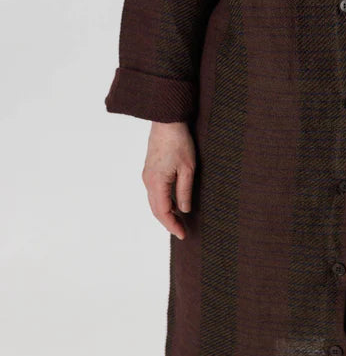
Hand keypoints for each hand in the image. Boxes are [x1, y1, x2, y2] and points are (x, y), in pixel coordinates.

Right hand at [142, 121, 195, 240]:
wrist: (167, 121)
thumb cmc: (179, 142)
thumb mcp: (188, 168)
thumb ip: (185, 191)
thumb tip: (184, 210)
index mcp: (157, 182)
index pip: (163, 212)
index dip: (172, 225)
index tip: (183, 234)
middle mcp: (148, 181)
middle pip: (156, 209)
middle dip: (168, 222)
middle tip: (182, 231)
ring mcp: (147, 175)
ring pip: (154, 201)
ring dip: (165, 212)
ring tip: (180, 220)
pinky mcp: (150, 170)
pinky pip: (155, 192)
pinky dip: (163, 201)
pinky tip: (174, 203)